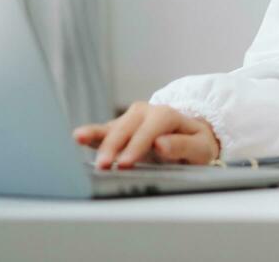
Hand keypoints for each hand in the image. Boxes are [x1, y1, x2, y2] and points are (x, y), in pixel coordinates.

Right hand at [73, 101, 219, 168]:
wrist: (192, 139)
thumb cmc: (197, 145)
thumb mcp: (200, 148)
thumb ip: (183, 146)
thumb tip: (160, 143)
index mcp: (168, 115)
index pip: (150, 129)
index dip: (137, 146)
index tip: (126, 163)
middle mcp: (147, 112)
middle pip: (127, 127)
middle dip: (114, 146)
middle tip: (104, 165)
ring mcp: (131, 118)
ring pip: (113, 127)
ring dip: (99, 138)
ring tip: (80, 140)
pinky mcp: (120, 129)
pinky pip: (104, 131)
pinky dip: (91, 134)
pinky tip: (78, 136)